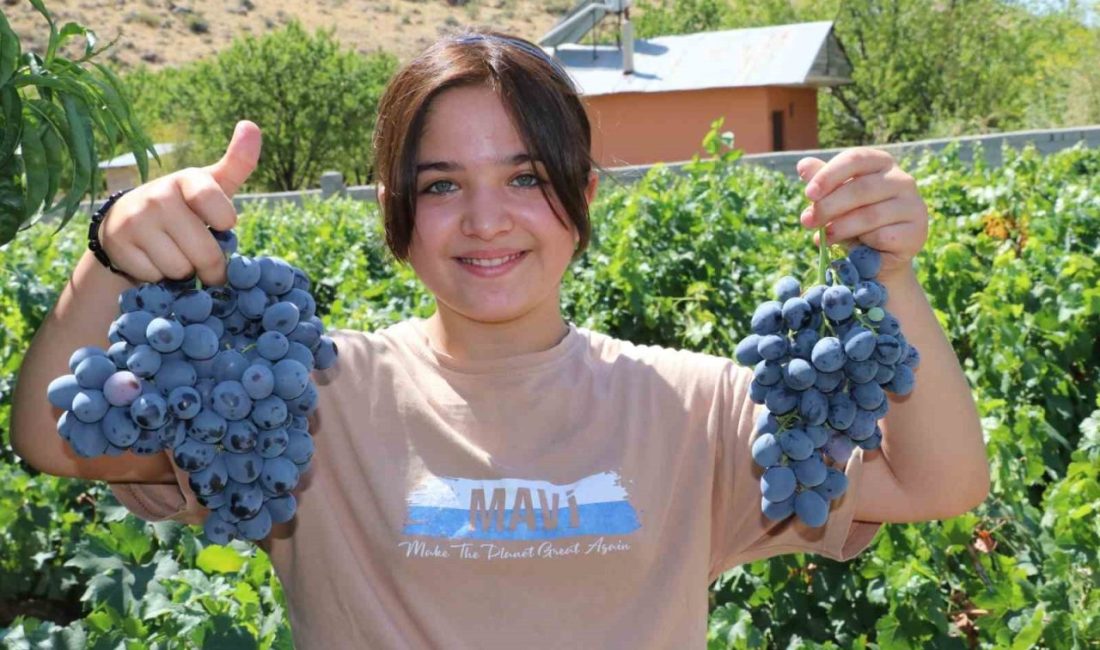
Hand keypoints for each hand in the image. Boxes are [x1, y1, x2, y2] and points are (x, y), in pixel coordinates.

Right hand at [100, 120, 262, 285]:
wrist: (129, 223)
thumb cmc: (186, 207)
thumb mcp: (213, 186)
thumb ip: (238, 162)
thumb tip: (251, 124)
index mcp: (188, 179)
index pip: (220, 210)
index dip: (224, 225)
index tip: (221, 224)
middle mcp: (158, 195)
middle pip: (205, 253)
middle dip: (211, 266)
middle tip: (203, 258)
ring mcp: (135, 219)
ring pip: (179, 269)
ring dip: (183, 272)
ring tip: (174, 253)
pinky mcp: (118, 244)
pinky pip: (155, 277)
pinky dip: (159, 277)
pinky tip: (152, 259)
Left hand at [796, 148, 928, 279]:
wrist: (878, 256)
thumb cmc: (854, 220)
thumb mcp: (835, 199)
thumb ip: (822, 183)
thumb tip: (803, 165)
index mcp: (881, 163)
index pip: (855, 159)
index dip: (829, 175)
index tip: (808, 194)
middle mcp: (902, 179)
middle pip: (860, 188)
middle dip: (828, 207)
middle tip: (807, 222)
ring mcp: (913, 205)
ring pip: (870, 215)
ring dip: (840, 228)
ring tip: (823, 238)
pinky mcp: (916, 232)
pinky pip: (882, 236)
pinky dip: (862, 244)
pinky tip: (854, 248)